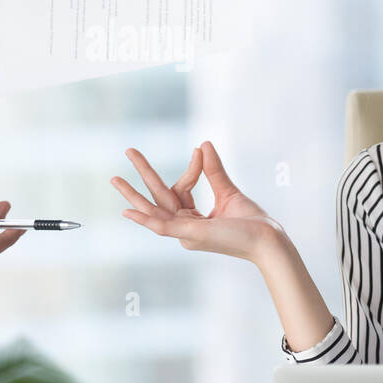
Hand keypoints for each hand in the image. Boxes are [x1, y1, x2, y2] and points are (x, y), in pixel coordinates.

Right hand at [111, 141, 284, 263]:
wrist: (267, 238)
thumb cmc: (252, 222)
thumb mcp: (228, 191)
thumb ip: (213, 170)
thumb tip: (203, 144)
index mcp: (194, 219)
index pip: (181, 189)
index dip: (191, 169)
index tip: (199, 151)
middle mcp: (186, 228)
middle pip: (158, 197)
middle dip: (143, 174)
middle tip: (128, 150)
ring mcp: (186, 233)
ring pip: (153, 210)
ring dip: (133, 194)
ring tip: (114, 178)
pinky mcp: (190, 235)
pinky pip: (162, 227)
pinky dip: (145, 219)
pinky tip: (127, 212)